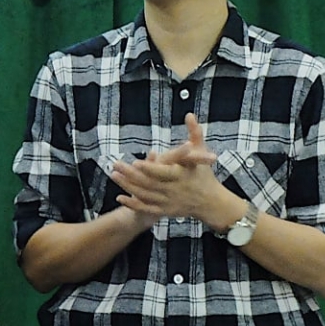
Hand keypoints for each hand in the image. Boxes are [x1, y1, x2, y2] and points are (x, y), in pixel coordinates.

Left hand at [111, 114, 238, 228]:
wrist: (211, 202)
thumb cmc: (204, 174)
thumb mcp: (201, 152)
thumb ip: (194, 133)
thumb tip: (189, 114)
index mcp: (182, 176)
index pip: (163, 173)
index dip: (150, 168)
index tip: (135, 162)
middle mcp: (174, 190)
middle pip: (149, 183)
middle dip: (130, 175)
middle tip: (115, 164)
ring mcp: (168, 202)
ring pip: (145, 195)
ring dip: (128, 186)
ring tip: (113, 175)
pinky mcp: (165, 211)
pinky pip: (146, 209)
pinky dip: (133, 204)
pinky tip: (119, 197)